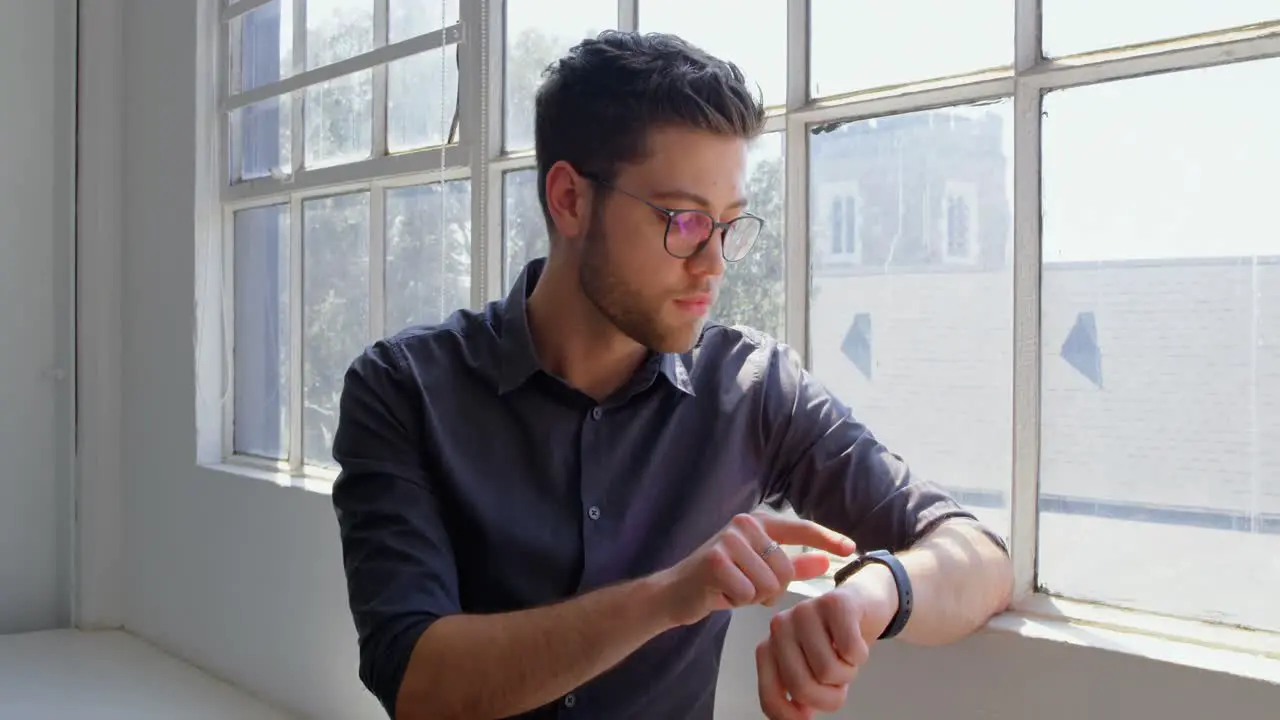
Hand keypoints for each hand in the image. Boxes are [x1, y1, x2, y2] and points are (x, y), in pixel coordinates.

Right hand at [656, 512, 855, 627]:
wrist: (675, 593)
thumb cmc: (720, 581)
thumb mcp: (760, 572)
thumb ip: (794, 566)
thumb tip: (827, 561)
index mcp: (758, 522)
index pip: (800, 528)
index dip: (827, 538)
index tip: (851, 548)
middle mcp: (744, 524)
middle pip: (785, 570)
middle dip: (771, 590)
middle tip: (746, 588)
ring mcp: (728, 539)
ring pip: (768, 584)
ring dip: (753, 597)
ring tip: (732, 589)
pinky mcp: (715, 559)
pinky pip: (748, 593)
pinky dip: (737, 601)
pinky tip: (721, 594)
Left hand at [756, 566, 897, 718]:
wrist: (861, 603)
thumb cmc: (833, 643)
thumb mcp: (810, 671)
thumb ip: (798, 693)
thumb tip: (799, 717)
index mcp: (768, 648)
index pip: (770, 698)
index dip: (790, 717)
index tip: (808, 716)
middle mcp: (779, 627)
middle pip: (802, 687)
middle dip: (830, 697)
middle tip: (839, 682)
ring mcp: (804, 611)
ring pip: (829, 670)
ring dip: (848, 673)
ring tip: (845, 656)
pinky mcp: (834, 602)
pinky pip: (850, 650)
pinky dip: (860, 655)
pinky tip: (856, 640)